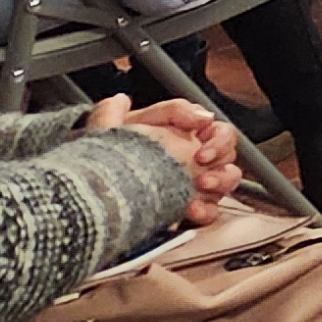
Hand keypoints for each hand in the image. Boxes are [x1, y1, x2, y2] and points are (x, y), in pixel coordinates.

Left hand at [87, 95, 243, 214]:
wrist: (92, 180)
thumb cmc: (113, 148)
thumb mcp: (135, 119)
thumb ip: (170, 110)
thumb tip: (201, 115)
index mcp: (189, 135)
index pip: (222, 132)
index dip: (218, 141)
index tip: (200, 150)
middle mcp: (197, 159)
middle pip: (229, 160)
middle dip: (220, 168)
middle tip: (200, 176)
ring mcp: (194, 184)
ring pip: (226, 184)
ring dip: (217, 187)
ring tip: (196, 194)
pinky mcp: (188, 207)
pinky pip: (210, 211)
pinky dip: (204, 211)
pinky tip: (189, 211)